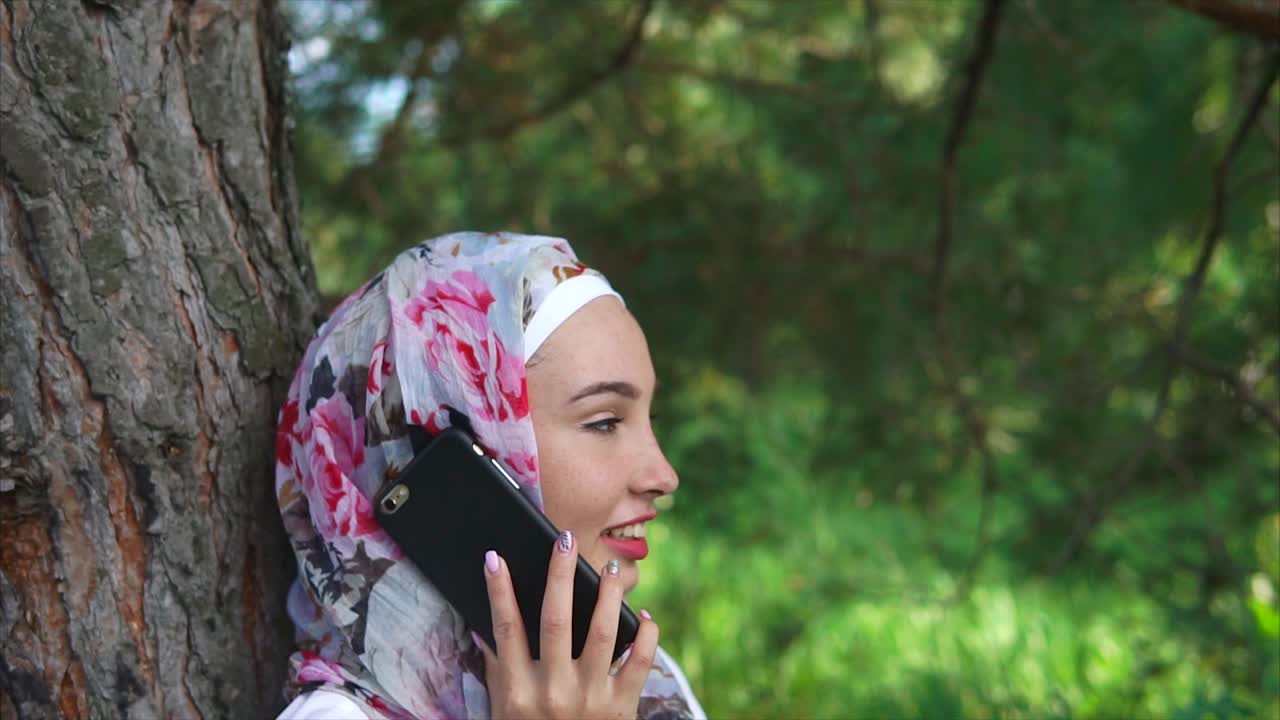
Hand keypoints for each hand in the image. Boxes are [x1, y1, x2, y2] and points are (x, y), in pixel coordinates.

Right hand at [475, 532, 657, 719]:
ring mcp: (591, 699)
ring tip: (610, 569)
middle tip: (565, 540)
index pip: (505, 630)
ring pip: (601, 632)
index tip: (494, 558)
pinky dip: (645, 636)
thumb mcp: (505, 712)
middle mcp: (554, 692)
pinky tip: (644, 615)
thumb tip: (487, 625)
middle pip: (555, 619)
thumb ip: (499, 669)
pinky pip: (639, 663)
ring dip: (607, 595)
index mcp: (519, 693)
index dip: (498, 592)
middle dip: (559, 575)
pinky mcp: (623, 708)